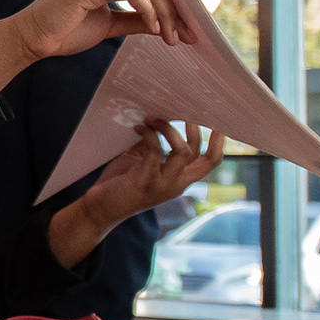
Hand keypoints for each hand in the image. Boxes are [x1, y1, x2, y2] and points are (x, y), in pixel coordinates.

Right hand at [0, 0, 187, 89]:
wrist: (30, 39)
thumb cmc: (61, 33)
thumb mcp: (107, 26)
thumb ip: (133, 21)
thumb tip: (162, 23)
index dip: (169, 2)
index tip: (185, 26)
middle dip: (174, 9)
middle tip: (187, 34)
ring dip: (164, 12)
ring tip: (173, 36)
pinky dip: (147, 8)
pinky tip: (154, 28)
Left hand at [79, 122, 225, 224]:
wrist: (100, 208)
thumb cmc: (121, 182)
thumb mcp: (142, 161)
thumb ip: (154, 145)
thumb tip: (158, 118)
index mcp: (180, 179)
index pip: (210, 162)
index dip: (219, 142)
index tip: (217, 121)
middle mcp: (177, 184)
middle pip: (207, 159)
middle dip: (198, 131)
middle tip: (181, 111)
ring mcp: (164, 185)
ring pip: (184, 151)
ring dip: (169, 129)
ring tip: (152, 118)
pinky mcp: (146, 181)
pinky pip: (155, 151)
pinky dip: (149, 135)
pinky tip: (139, 128)